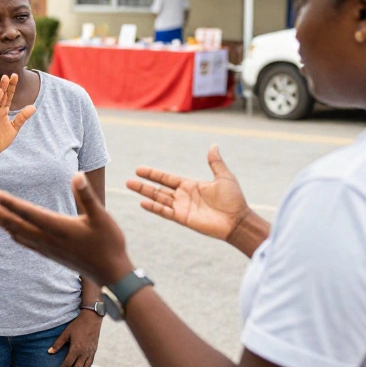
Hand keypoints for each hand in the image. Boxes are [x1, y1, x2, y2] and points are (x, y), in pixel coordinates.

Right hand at [0, 74, 36, 160]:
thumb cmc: (1, 139)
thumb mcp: (15, 127)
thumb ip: (22, 117)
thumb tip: (34, 106)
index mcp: (3, 111)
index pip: (8, 96)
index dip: (11, 86)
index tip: (15, 75)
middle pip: (2, 95)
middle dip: (5, 85)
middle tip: (10, 74)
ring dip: (0, 90)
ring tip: (4, 80)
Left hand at [0, 173, 132, 284]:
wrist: (112, 274)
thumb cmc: (109, 243)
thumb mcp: (102, 216)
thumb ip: (86, 196)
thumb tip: (76, 174)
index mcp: (58, 227)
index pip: (28, 213)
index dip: (9, 203)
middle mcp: (47, 239)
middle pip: (14, 224)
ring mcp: (46, 248)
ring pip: (15, 233)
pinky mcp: (49, 254)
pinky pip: (24, 242)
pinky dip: (11, 233)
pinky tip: (6, 229)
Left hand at [50, 312, 101, 366]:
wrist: (92, 319)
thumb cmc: (77, 325)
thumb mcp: (65, 333)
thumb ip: (58, 344)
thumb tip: (49, 352)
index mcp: (76, 349)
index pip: (67, 363)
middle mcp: (84, 352)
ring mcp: (90, 352)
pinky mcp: (94, 350)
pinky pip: (90, 362)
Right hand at [127, 145, 250, 240]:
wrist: (237, 220)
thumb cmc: (233, 199)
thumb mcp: (224, 177)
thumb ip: (215, 163)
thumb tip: (214, 146)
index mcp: (190, 185)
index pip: (167, 178)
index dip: (153, 174)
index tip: (139, 170)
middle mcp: (183, 196)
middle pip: (158, 189)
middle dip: (144, 184)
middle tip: (128, 181)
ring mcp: (182, 208)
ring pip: (158, 199)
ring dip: (144, 193)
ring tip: (130, 187)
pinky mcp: (183, 218)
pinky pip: (165, 212)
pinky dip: (154, 207)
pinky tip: (143, 202)